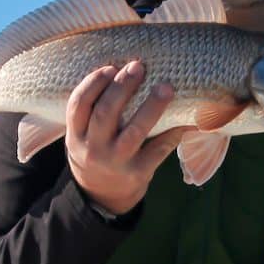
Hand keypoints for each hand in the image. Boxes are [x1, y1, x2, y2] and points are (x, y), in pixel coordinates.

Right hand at [65, 61, 192, 215]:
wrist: (102, 197)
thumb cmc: (96, 152)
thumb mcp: (83, 135)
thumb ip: (93, 111)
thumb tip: (122, 69)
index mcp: (75, 135)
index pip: (78, 105)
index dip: (93, 84)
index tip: (110, 67)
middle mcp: (93, 149)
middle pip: (105, 114)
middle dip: (122, 88)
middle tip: (138, 67)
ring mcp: (116, 163)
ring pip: (134, 131)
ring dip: (151, 107)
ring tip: (166, 88)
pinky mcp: (138, 173)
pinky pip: (159, 149)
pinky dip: (174, 132)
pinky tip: (187, 118)